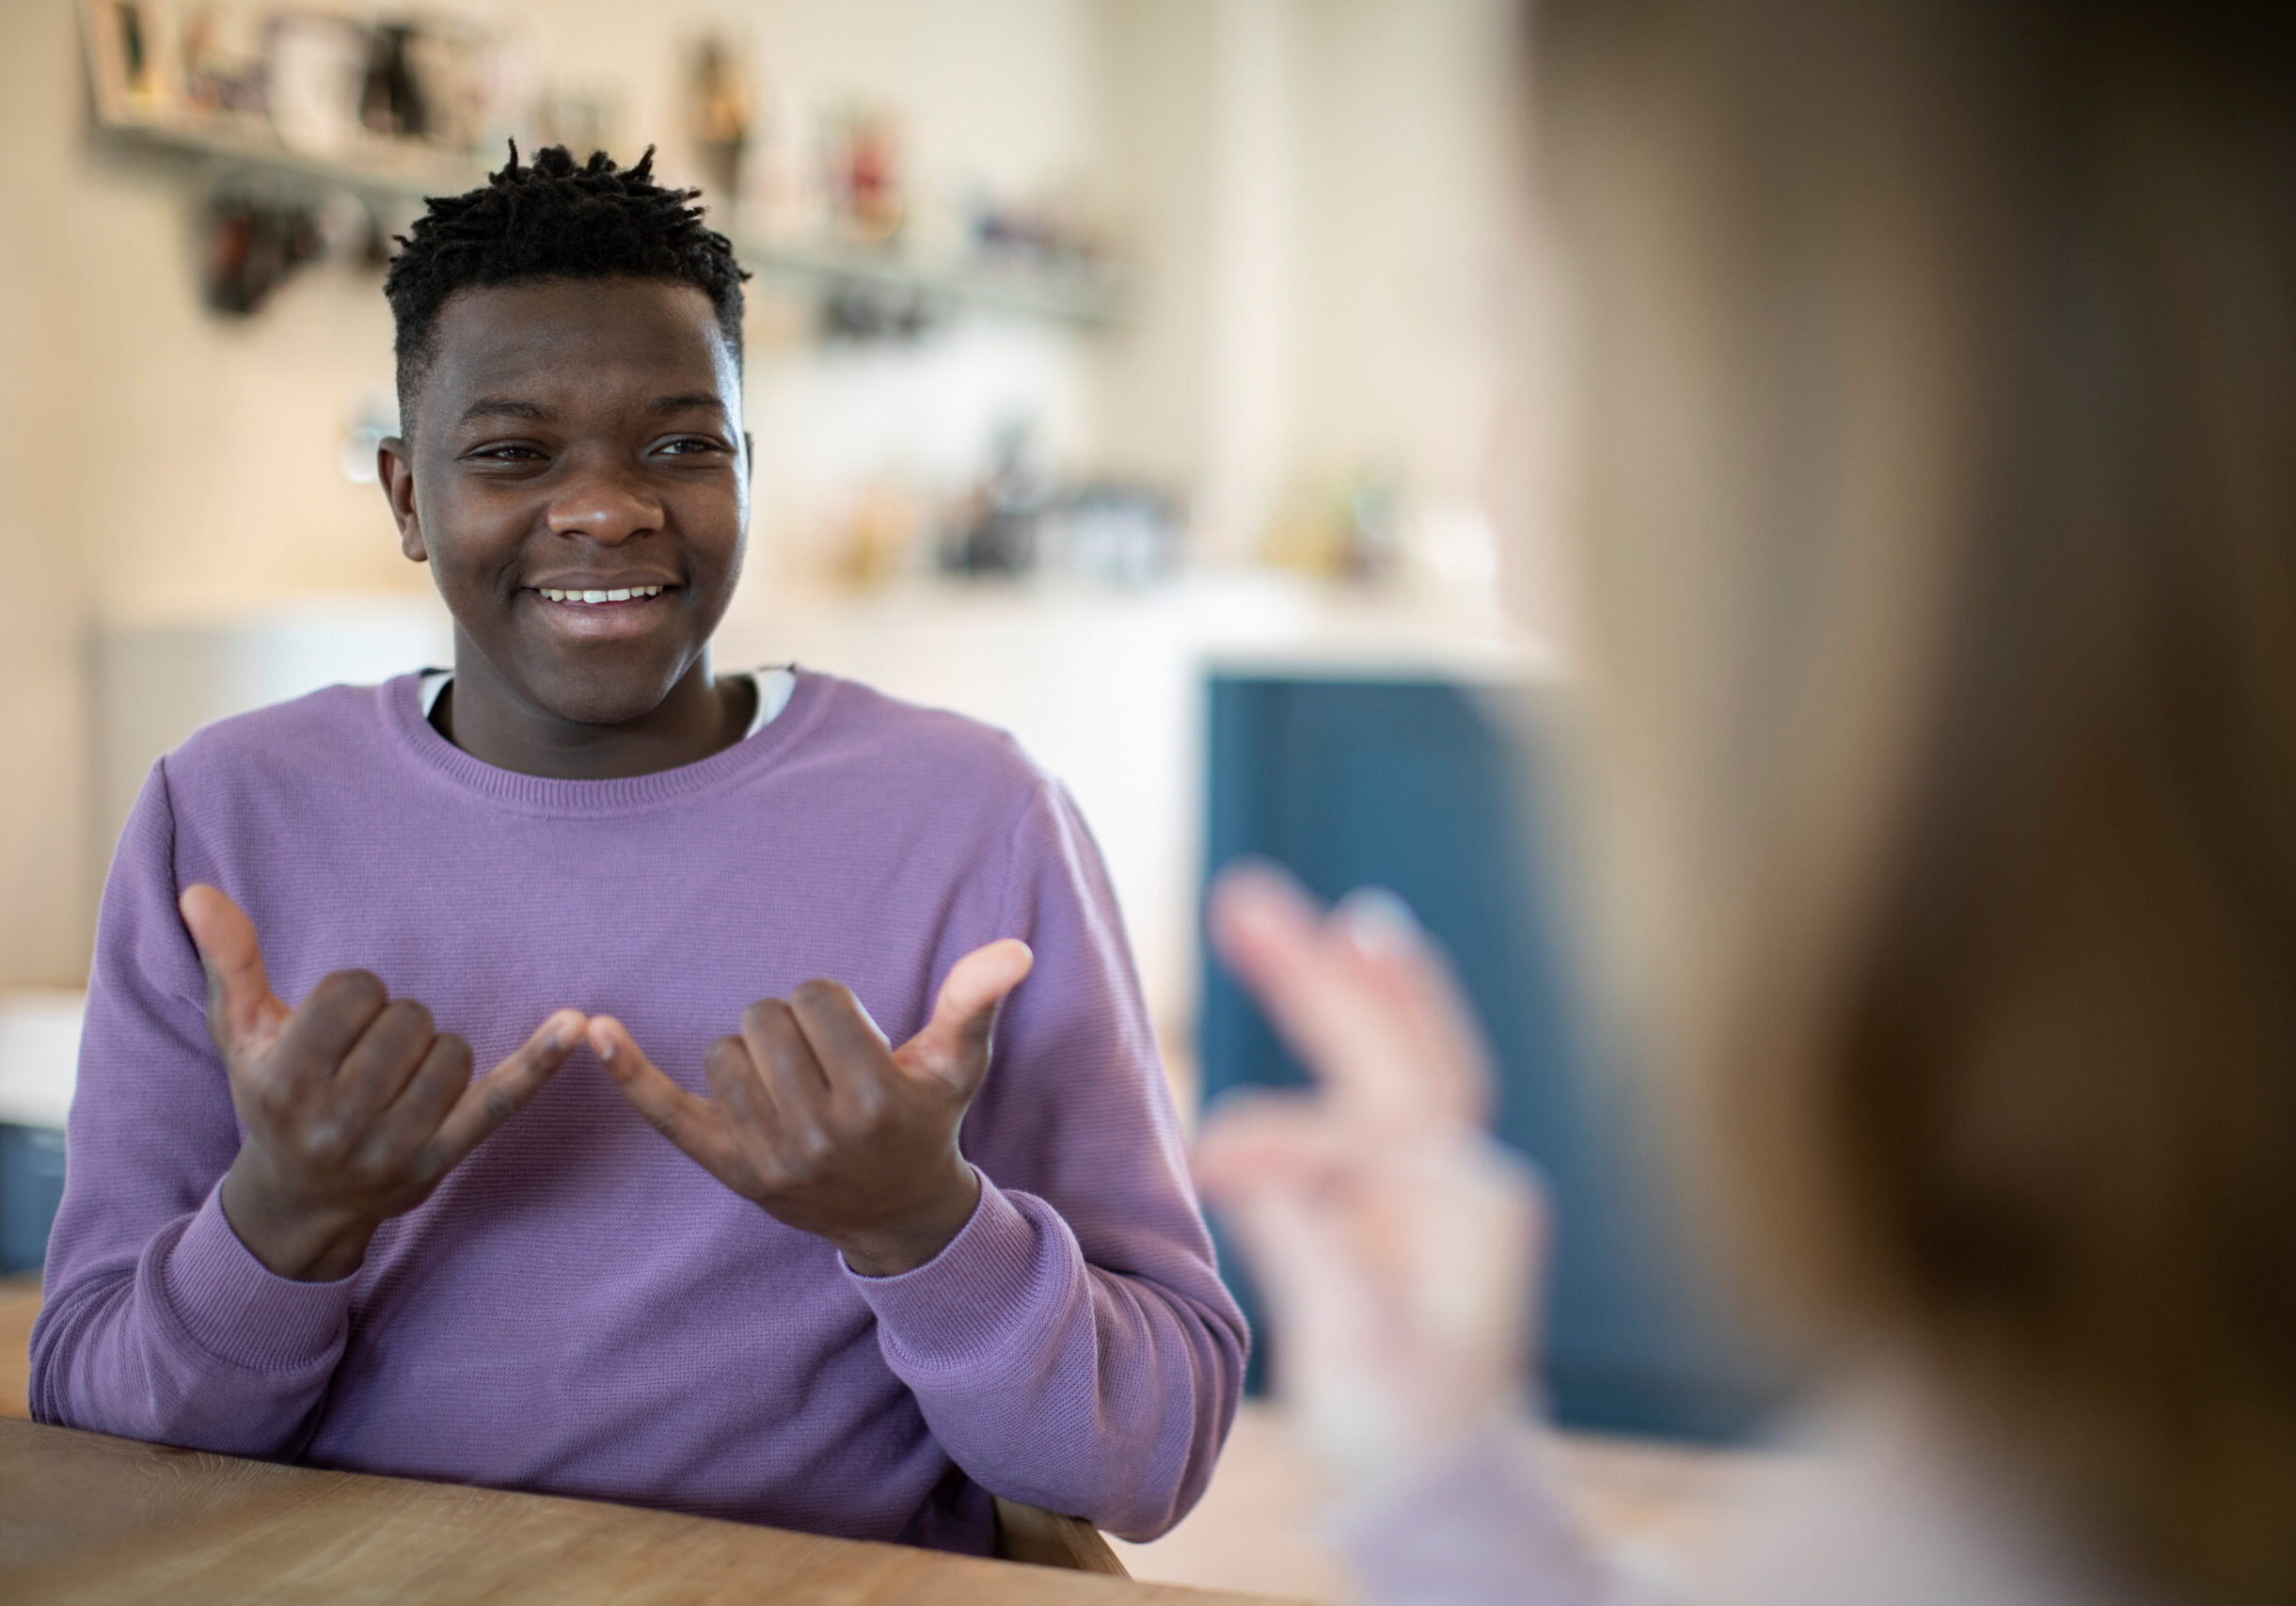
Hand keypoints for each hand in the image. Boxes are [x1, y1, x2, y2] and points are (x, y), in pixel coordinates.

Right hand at [182, 884, 586, 1281]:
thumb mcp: (240, 1035)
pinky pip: (501, 1100)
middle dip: (393, 1024)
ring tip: (394, 1079)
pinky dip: (540, 1061)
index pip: (356, 991)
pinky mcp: (442, 1160)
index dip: (355, 996)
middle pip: (408, 1018)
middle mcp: (336, 1121)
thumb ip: (229, 960)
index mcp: (285, 1080)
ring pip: (452, 1050)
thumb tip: (198, 891)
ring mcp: (393, 1146)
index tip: (337, 1026)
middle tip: (365, 1059)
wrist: (296, 1202)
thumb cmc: (269, 1099)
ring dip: (432, 1052)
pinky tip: (576, 1025)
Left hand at [591, 940, 1034, 1275]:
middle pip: (766, 1017)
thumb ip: (975, 1002)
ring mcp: (767, 1157)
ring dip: (753, 1054)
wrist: (896, 1215)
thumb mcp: (958, 1064)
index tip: (850, 1040)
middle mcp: (819, 1133)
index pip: (817, 997)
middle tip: (821, 1067)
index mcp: (875, 1098)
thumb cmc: (925, 1120)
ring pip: (725, 1051)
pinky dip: (629, 1071)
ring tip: (791, 1087)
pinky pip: (667, 1111)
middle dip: (791, 1026)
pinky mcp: (727, 1169)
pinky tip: (592, 1031)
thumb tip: (1015, 948)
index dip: (830, 1005)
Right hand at [1193, 862, 1543, 1492]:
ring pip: (1404, 1050)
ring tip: (1321, 911)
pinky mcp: (1425, 1183)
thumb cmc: (1402, 1427)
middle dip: (1321, 973)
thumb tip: (1239, 1154)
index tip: (1209, 1164)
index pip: (1363, 1128)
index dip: (1281, 1138)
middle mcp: (1470, 1173)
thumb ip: (1306, 1241)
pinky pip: (1402, 1076)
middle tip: (1245, 897)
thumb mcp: (1351, 1348)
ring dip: (1352, 977)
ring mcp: (1452, 1173)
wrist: (1450, 1476)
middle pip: (1396, 1047)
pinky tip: (1356, 957)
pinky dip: (1376, 1013)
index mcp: (1465, 1208)